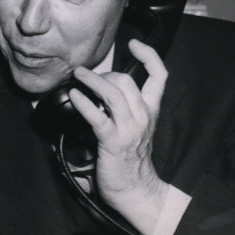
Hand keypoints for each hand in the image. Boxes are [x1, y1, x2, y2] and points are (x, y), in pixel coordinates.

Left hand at [68, 39, 169, 234]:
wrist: (136, 190)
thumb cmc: (130, 163)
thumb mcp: (134, 131)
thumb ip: (123, 113)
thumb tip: (97, 99)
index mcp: (150, 112)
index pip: (159, 76)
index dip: (149, 56)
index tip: (134, 44)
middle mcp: (142, 117)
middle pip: (127, 81)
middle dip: (105, 73)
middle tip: (88, 77)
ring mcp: (129, 129)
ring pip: (113, 93)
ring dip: (92, 80)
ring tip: (77, 75)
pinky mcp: (112, 142)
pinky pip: (98, 117)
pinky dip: (85, 103)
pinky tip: (75, 96)